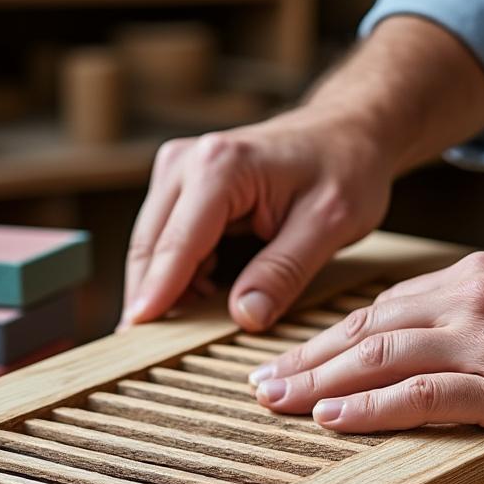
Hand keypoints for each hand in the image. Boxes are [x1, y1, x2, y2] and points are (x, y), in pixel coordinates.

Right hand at [120, 15, 483, 331]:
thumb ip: (284, 271)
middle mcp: (187, 161)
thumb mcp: (329, 225)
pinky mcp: (182, 182)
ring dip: (161, 288)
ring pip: (151, 244)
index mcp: (220, 167)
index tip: (134, 338)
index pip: (176, 246)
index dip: (156, 295)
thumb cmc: (346, 169)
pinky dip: (175, 272)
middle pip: (150, 246)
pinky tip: (196, 303)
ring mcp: (179, 168)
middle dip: (148, 298)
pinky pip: (166, 238)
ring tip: (174, 336)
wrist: (348, 131)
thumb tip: (245, 317)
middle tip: (145, 353)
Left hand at [248, 252, 483, 449]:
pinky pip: (422, 395)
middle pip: (368, 330)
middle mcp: (472, 299)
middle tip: (260, 386)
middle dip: (307, 360)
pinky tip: (334, 418)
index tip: (288, 361)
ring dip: (322, 383)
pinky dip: (372, 407)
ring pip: (383, 357)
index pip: (380, 310)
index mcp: (473, 279)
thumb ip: (471, 318)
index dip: (327, 339)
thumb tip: (413, 349)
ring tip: (278, 404)